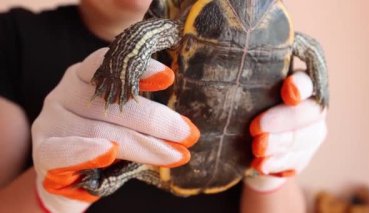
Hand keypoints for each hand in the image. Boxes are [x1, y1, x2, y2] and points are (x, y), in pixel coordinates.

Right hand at [31, 48, 199, 212]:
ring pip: (102, 131)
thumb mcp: (122, 123)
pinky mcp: (42, 151)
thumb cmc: (102, 143)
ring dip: (142, 145)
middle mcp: (66, 94)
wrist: (69, 178)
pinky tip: (108, 153)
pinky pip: (62, 152)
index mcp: (84, 78)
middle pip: (114, 104)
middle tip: (188, 134)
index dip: (138, 70)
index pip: (109, 64)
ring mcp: (52, 122)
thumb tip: (184, 127)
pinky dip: (86, 152)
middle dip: (155, 120)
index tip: (168, 77)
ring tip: (175, 155)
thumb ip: (141, 118)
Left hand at [245, 72, 326, 191]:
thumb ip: (237, 82)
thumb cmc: (238, 108)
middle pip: (309, 112)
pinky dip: (278, 164)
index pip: (306, 81)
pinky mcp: (303, 156)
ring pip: (304, 139)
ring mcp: (310, 133)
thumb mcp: (237, 94)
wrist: (242, 145)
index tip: (288, 94)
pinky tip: (260, 165)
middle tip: (255, 129)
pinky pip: (296, 162)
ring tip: (257, 151)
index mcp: (295, 84)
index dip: (300, 87)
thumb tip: (215, 69)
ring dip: (279, 145)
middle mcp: (308, 107)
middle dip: (283, 121)